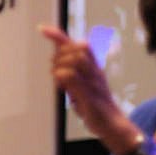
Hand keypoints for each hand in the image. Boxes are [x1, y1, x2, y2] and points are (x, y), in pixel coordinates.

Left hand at [40, 24, 127, 142]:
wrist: (113, 126)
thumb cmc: (95, 106)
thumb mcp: (80, 86)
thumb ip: (70, 75)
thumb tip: (55, 66)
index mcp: (94, 68)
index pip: (78, 44)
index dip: (58, 35)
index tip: (41, 29)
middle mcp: (96, 71)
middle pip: (76, 48)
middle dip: (59, 55)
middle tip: (54, 71)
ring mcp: (94, 83)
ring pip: (76, 59)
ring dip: (60, 66)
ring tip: (58, 80)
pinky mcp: (91, 96)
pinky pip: (73, 78)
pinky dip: (62, 78)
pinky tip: (61, 86)